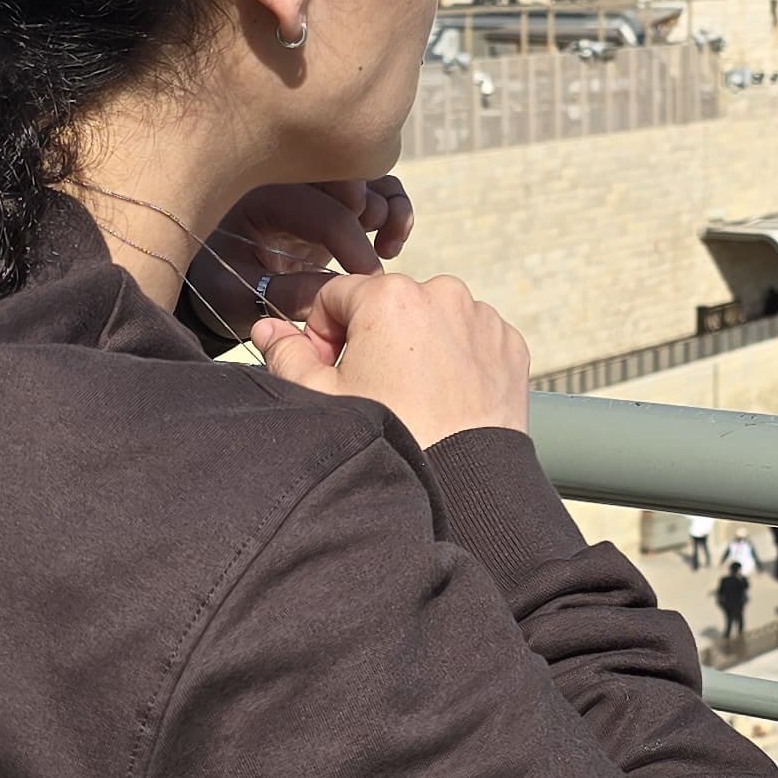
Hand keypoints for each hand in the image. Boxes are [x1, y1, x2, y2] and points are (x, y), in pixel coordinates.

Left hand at [195, 178, 413, 332]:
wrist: (214, 281)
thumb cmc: (219, 287)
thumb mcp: (236, 299)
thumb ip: (283, 296)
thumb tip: (339, 291)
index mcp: (258, 197)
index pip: (320, 211)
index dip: (352, 247)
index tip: (369, 283)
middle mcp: (288, 179)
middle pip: (348, 172)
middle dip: (369, 212)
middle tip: (376, 254)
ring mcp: (314, 185)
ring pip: (368, 174)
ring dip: (389, 208)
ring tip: (387, 249)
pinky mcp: (333, 198)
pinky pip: (377, 187)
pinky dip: (394, 208)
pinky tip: (389, 245)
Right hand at [251, 273, 529, 445]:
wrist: (463, 484)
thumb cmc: (390, 439)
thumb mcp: (322, 397)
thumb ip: (287, 355)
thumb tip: (268, 330)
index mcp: (389, 296)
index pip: (336, 297)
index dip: (323, 334)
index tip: (329, 371)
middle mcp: (442, 293)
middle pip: (387, 306)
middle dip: (372, 339)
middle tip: (371, 389)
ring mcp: (482, 318)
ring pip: (432, 319)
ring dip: (416, 345)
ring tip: (412, 396)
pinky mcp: (509, 345)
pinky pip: (471, 339)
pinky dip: (457, 359)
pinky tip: (446, 398)